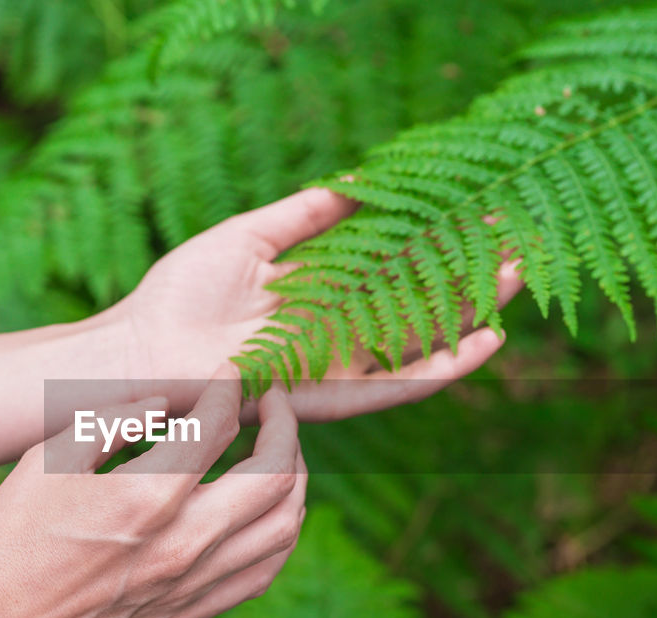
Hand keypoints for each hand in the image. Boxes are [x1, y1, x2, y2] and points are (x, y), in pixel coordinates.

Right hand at [0, 365, 306, 617]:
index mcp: (147, 497)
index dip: (229, 389)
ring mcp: (192, 585)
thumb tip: (165, 401)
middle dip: (285, 427)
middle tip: (275, 403)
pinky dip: (280, 534)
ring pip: (283, 529)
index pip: (218, 426)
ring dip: (295, 481)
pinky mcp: (188, 615)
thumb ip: (112, 421)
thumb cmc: (6, 542)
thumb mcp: (46, 460)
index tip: (228, 373)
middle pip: (275, 477)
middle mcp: (184, 544)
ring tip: (282, 454)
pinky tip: (268, 514)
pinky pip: (262, 572)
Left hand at [109, 187, 523, 420]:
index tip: (476, 214)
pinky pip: (397, 384)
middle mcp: (337, 332)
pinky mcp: (329, 396)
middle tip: (515, 245)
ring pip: (420, 342)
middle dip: (466, 277)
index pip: (392, 266)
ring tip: (516, 281)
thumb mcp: (251, 237)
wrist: (140, 352)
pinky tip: (485, 341)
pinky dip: (443, 367)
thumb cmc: (180, 294)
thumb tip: (359, 181)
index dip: (434, 243)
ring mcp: (337, 366)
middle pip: (417, 304)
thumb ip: (307, 216)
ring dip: (470, 314)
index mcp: (321, 293)